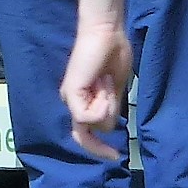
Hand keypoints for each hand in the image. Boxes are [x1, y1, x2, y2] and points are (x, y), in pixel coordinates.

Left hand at [61, 22, 133, 159]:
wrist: (108, 32)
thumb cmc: (114, 54)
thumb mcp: (116, 90)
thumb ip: (110, 108)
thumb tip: (111, 127)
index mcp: (83, 100)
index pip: (85, 132)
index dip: (97, 148)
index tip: (116, 155)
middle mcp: (73, 102)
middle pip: (83, 136)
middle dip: (99, 147)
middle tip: (114, 155)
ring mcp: (71, 98)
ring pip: (94, 124)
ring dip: (109, 105)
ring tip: (109, 82)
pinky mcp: (71, 93)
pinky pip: (89, 116)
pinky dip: (104, 103)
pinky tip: (105, 83)